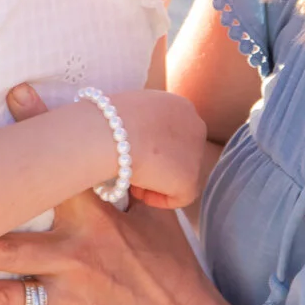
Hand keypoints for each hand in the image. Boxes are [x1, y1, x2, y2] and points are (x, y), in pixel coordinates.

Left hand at [0, 84, 237, 304]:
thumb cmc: (172, 269)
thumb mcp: (159, 214)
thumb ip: (138, 169)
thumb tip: (140, 115)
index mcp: (97, 221)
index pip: (64, 170)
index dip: (43, 129)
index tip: (12, 93)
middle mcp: (75, 258)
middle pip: (6, 241)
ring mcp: (66, 301)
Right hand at [107, 87, 206, 205]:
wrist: (112, 133)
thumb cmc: (108, 120)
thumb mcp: (129, 110)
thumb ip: (141, 121)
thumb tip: (132, 135)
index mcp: (180, 106)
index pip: (173, 131)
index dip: (154, 146)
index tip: (133, 153)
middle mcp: (196, 126)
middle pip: (181, 153)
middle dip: (159, 164)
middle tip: (133, 170)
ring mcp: (196, 153)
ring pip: (179, 175)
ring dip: (157, 181)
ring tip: (132, 180)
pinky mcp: (190, 178)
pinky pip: (179, 197)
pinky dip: (158, 198)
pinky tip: (138, 190)